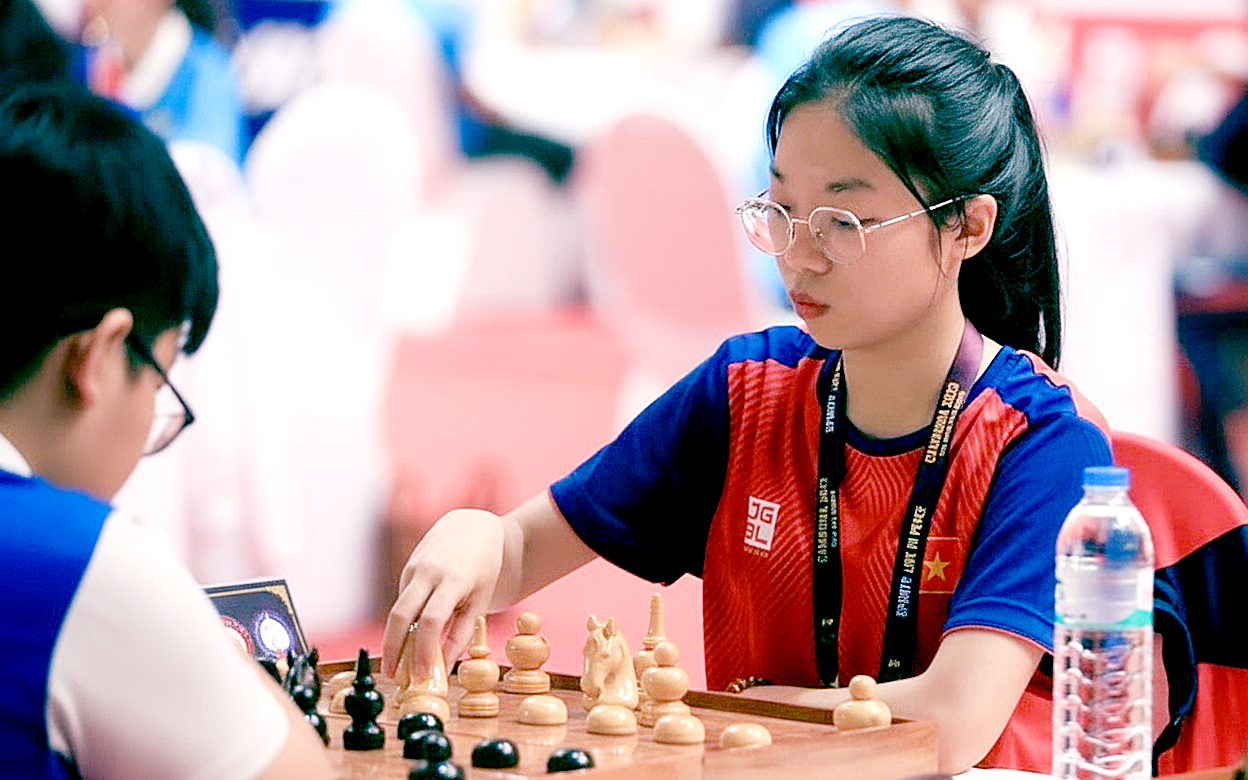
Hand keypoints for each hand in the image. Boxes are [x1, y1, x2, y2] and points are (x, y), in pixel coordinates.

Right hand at [382, 509, 504, 678]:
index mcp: (454, 580)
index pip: (432, 621)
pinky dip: (405, 620)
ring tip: (399, 663)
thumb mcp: (480, 600)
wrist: (473, 526)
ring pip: (397, 608)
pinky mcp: (407, 567)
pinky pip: (403, 598)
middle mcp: (429, 572)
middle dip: (392, 648)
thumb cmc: (483, 567)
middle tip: (392, 676)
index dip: (423, 651)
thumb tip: (444, 665)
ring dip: (395, 638)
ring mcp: (415, 567)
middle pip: (401, 614)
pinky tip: (410, 633)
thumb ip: (461, 632)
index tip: (421, 676)